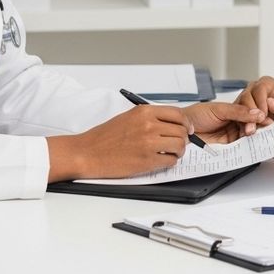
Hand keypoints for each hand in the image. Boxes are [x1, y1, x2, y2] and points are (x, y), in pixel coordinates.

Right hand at [46, 105, 189, 181]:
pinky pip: (170, 160)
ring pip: (180, 146)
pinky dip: (169, 162)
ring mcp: (149, 142)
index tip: (186, 129)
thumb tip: (170, 123)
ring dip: (177, 151)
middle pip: (181, 131)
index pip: (178, 114)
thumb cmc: (104, 137)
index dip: (185, 123)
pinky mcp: (147, 160)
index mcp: (144, 112)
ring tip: (169, 153)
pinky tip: (160, 161)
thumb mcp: (128, 117)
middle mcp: (149, 125)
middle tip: (175, 144)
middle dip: (182, 139)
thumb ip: (149, 118)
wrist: (87, 153)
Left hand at [185, 101, 265, 144]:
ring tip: (261, 140)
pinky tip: (250, 149)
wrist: (179, 130)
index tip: (268, 120)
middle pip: (251, 129)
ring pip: (246, 141)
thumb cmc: (194, 116)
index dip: (259, 118)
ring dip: (254, 141)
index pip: (250, 116)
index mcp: (233, 113)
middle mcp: (232, 126)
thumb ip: (238, 112)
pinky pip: (237, 151)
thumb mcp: (219, 110)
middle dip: (259, 130)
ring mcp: (229, 138)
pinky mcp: (224, 151)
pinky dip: (245, 151)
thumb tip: (256, 112)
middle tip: (267, 131)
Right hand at [235, 76, 273, 134]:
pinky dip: (241, 126)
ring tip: (250, 132)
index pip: (259, 89)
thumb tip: (271, 103)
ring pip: (239, 108)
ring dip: (244, 121)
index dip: (260, 102)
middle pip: (246, 97)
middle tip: (255, 127)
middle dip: (250, 113)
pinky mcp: (241, 112)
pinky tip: (246, 135)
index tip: (264, 115)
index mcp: (267, 84)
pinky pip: (237, 117)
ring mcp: (246, 101)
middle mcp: (254, 90)